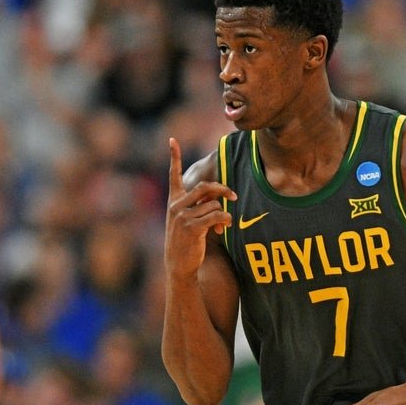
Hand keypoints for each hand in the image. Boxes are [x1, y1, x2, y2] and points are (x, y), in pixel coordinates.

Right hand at [165, 137, 235, 277]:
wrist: (178, 265)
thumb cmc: (187, 241)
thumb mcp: (188, 219)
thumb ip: (200, 205)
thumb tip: (219, 197)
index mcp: (173, 200)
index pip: (173, 174)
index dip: (174, 156)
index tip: (172, 139)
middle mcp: (175, 205)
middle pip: (205, 186)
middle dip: (223, 189)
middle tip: (233, 196)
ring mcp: (182, 216)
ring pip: (214, 204)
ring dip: (223, 213)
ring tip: (221, 225)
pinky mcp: (191, 227)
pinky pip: (217, 216)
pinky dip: (225, 221)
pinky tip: (223, 229)